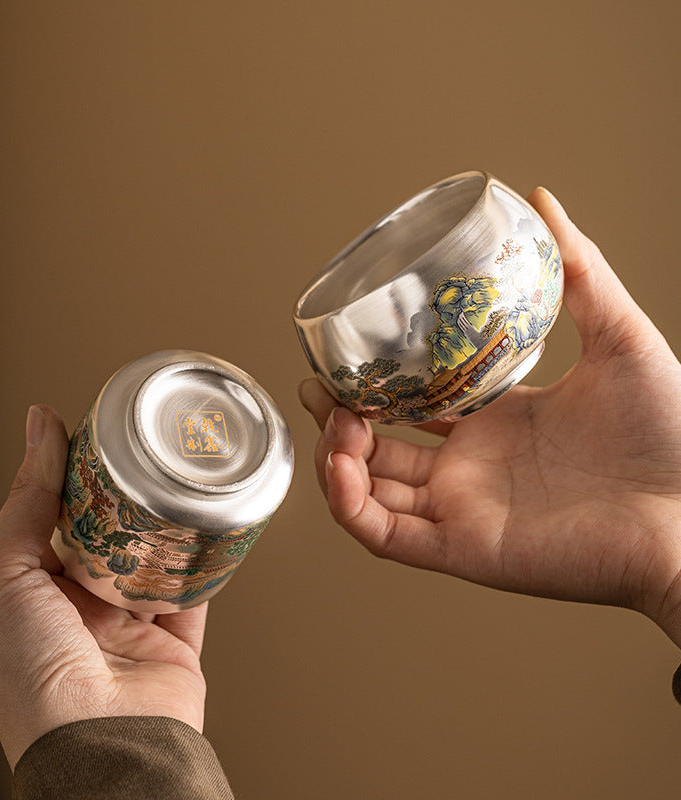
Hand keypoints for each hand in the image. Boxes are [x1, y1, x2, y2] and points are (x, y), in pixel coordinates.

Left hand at [0, 405, 207, 768]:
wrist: (100, 742)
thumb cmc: (32, 673)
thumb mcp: (0, 575)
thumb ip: (26, 502)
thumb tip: (39, 426)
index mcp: (31, 591)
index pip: (51, 515)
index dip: (69, 471)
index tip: (92, 428)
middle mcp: (78, 605)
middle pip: (106, 530)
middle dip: (122, 491)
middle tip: (141, 448)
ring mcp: (128, 621)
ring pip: (151, 553)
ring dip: (163, 520)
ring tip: (176, 477)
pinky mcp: (174, 635)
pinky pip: (193, 586)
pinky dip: (202, 557)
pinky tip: (208, 524)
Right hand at [300, 188, 680, 647]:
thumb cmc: (671, 435)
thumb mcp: (618, 335)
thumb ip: (579, 271)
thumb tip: (543, 201)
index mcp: (495, 421)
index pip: (414, 404)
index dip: (374, 382)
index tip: (346, 353)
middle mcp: (469, 466)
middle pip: (379, 446)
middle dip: (338, 418)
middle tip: (317, 386)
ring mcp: (460, 508)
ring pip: (370, 491)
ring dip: (336, 458)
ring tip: (334, 421)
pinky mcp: (461, 547)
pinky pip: (385, 534)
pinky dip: (351, 505)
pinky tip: (342, 466)